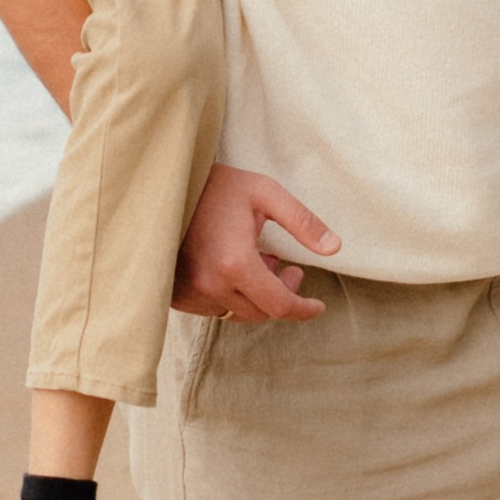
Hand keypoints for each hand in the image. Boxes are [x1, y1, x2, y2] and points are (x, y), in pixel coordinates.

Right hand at [173, 165, 341, 320]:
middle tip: (287, 267)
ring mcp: (191, 293)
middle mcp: (211, 285)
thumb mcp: (265, 193)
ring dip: (257, 296)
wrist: (165, 187)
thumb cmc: (217, 186)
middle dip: (282, 295)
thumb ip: (302, 222)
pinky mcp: (177, 294)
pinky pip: (215, 309)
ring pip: (238, 313)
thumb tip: (335, 248)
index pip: (280, 306)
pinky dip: (232, 296)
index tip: (318, 305)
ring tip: (261, 262)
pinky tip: (234, 270)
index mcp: (235, 263)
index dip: (303, 309)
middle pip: (261, 313)